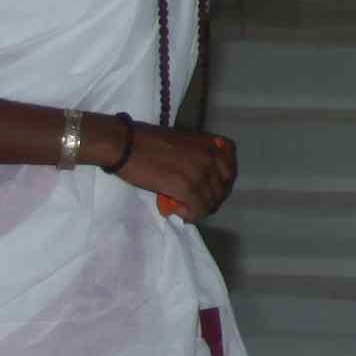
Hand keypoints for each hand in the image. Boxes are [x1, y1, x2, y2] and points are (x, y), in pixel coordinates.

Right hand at [114, 123, 240, 219]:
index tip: (211, 188)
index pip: (230, 167)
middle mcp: (210, 157)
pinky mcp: (186, 188)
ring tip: (183, 207)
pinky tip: (177, 211)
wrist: (124, 144)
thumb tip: (201, 173)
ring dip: (199, 208)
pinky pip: (198, 210)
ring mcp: (200, 173)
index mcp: (209, 144)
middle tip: (196, 203)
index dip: (223, 182)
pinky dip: (190, 215)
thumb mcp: (181, 140)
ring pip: (211, 202)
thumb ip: (197, 154)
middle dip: (211, 198)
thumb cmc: (146, 140)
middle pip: (223, 188)